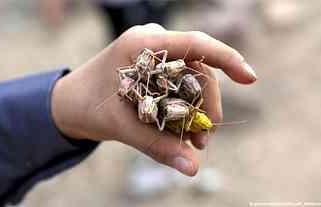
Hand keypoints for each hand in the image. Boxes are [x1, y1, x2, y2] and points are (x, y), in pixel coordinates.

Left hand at [51, 23, 256, 175]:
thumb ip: (156, 146)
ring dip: (198, 111)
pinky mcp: (157, 68)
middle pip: (197, 69)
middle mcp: (153, 44)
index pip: (194, 44)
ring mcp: (156, 55)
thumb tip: (192, 168)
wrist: (69, 103)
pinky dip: (187, 109)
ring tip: (194, 142)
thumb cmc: (89, 107)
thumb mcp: (120, 126)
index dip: (226, 58)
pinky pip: (182, 85)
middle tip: (203, 140)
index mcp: (141, 45)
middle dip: (207, 105)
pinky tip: (185, 131)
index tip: (250, 78)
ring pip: (193, 79)